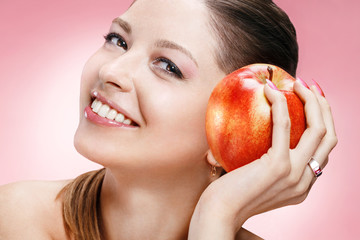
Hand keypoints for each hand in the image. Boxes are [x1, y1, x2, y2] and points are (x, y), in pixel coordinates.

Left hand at [189, 80, 337, 238]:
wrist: (218, 214)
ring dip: (311, 100)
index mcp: (303, 185)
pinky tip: (269, 89)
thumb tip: (263, 133)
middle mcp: (305, 182)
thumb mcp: (258, 181)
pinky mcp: (278, 167)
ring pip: (318, 130)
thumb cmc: (230, 194)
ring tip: (296, 83)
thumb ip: (270, 164)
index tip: (311, 102)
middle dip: (324, 107)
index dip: (322, 121)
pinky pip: (284, 126)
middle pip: (329, 136)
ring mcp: (295, 175)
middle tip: (309, 86)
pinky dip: (280, 103)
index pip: (323, 149)